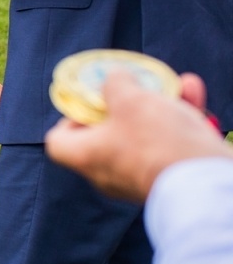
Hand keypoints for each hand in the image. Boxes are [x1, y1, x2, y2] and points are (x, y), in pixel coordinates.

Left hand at [46, 72, 226, 201]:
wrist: (203, 184)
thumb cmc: (155, 141)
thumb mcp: (130, 99)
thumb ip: (116, 84)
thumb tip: (114, 78)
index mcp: (85, 156)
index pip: (59, 141)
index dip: (71, 117)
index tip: (93, 101)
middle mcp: (107, 172)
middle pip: (108, 133)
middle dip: (129, 104)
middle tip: (141, 87)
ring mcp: (138, 178)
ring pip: (145, 135)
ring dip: (162, 106)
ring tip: (179, 84)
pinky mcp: (168, 179)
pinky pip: (168, 146)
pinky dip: (180, 121)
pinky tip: (193, 93)